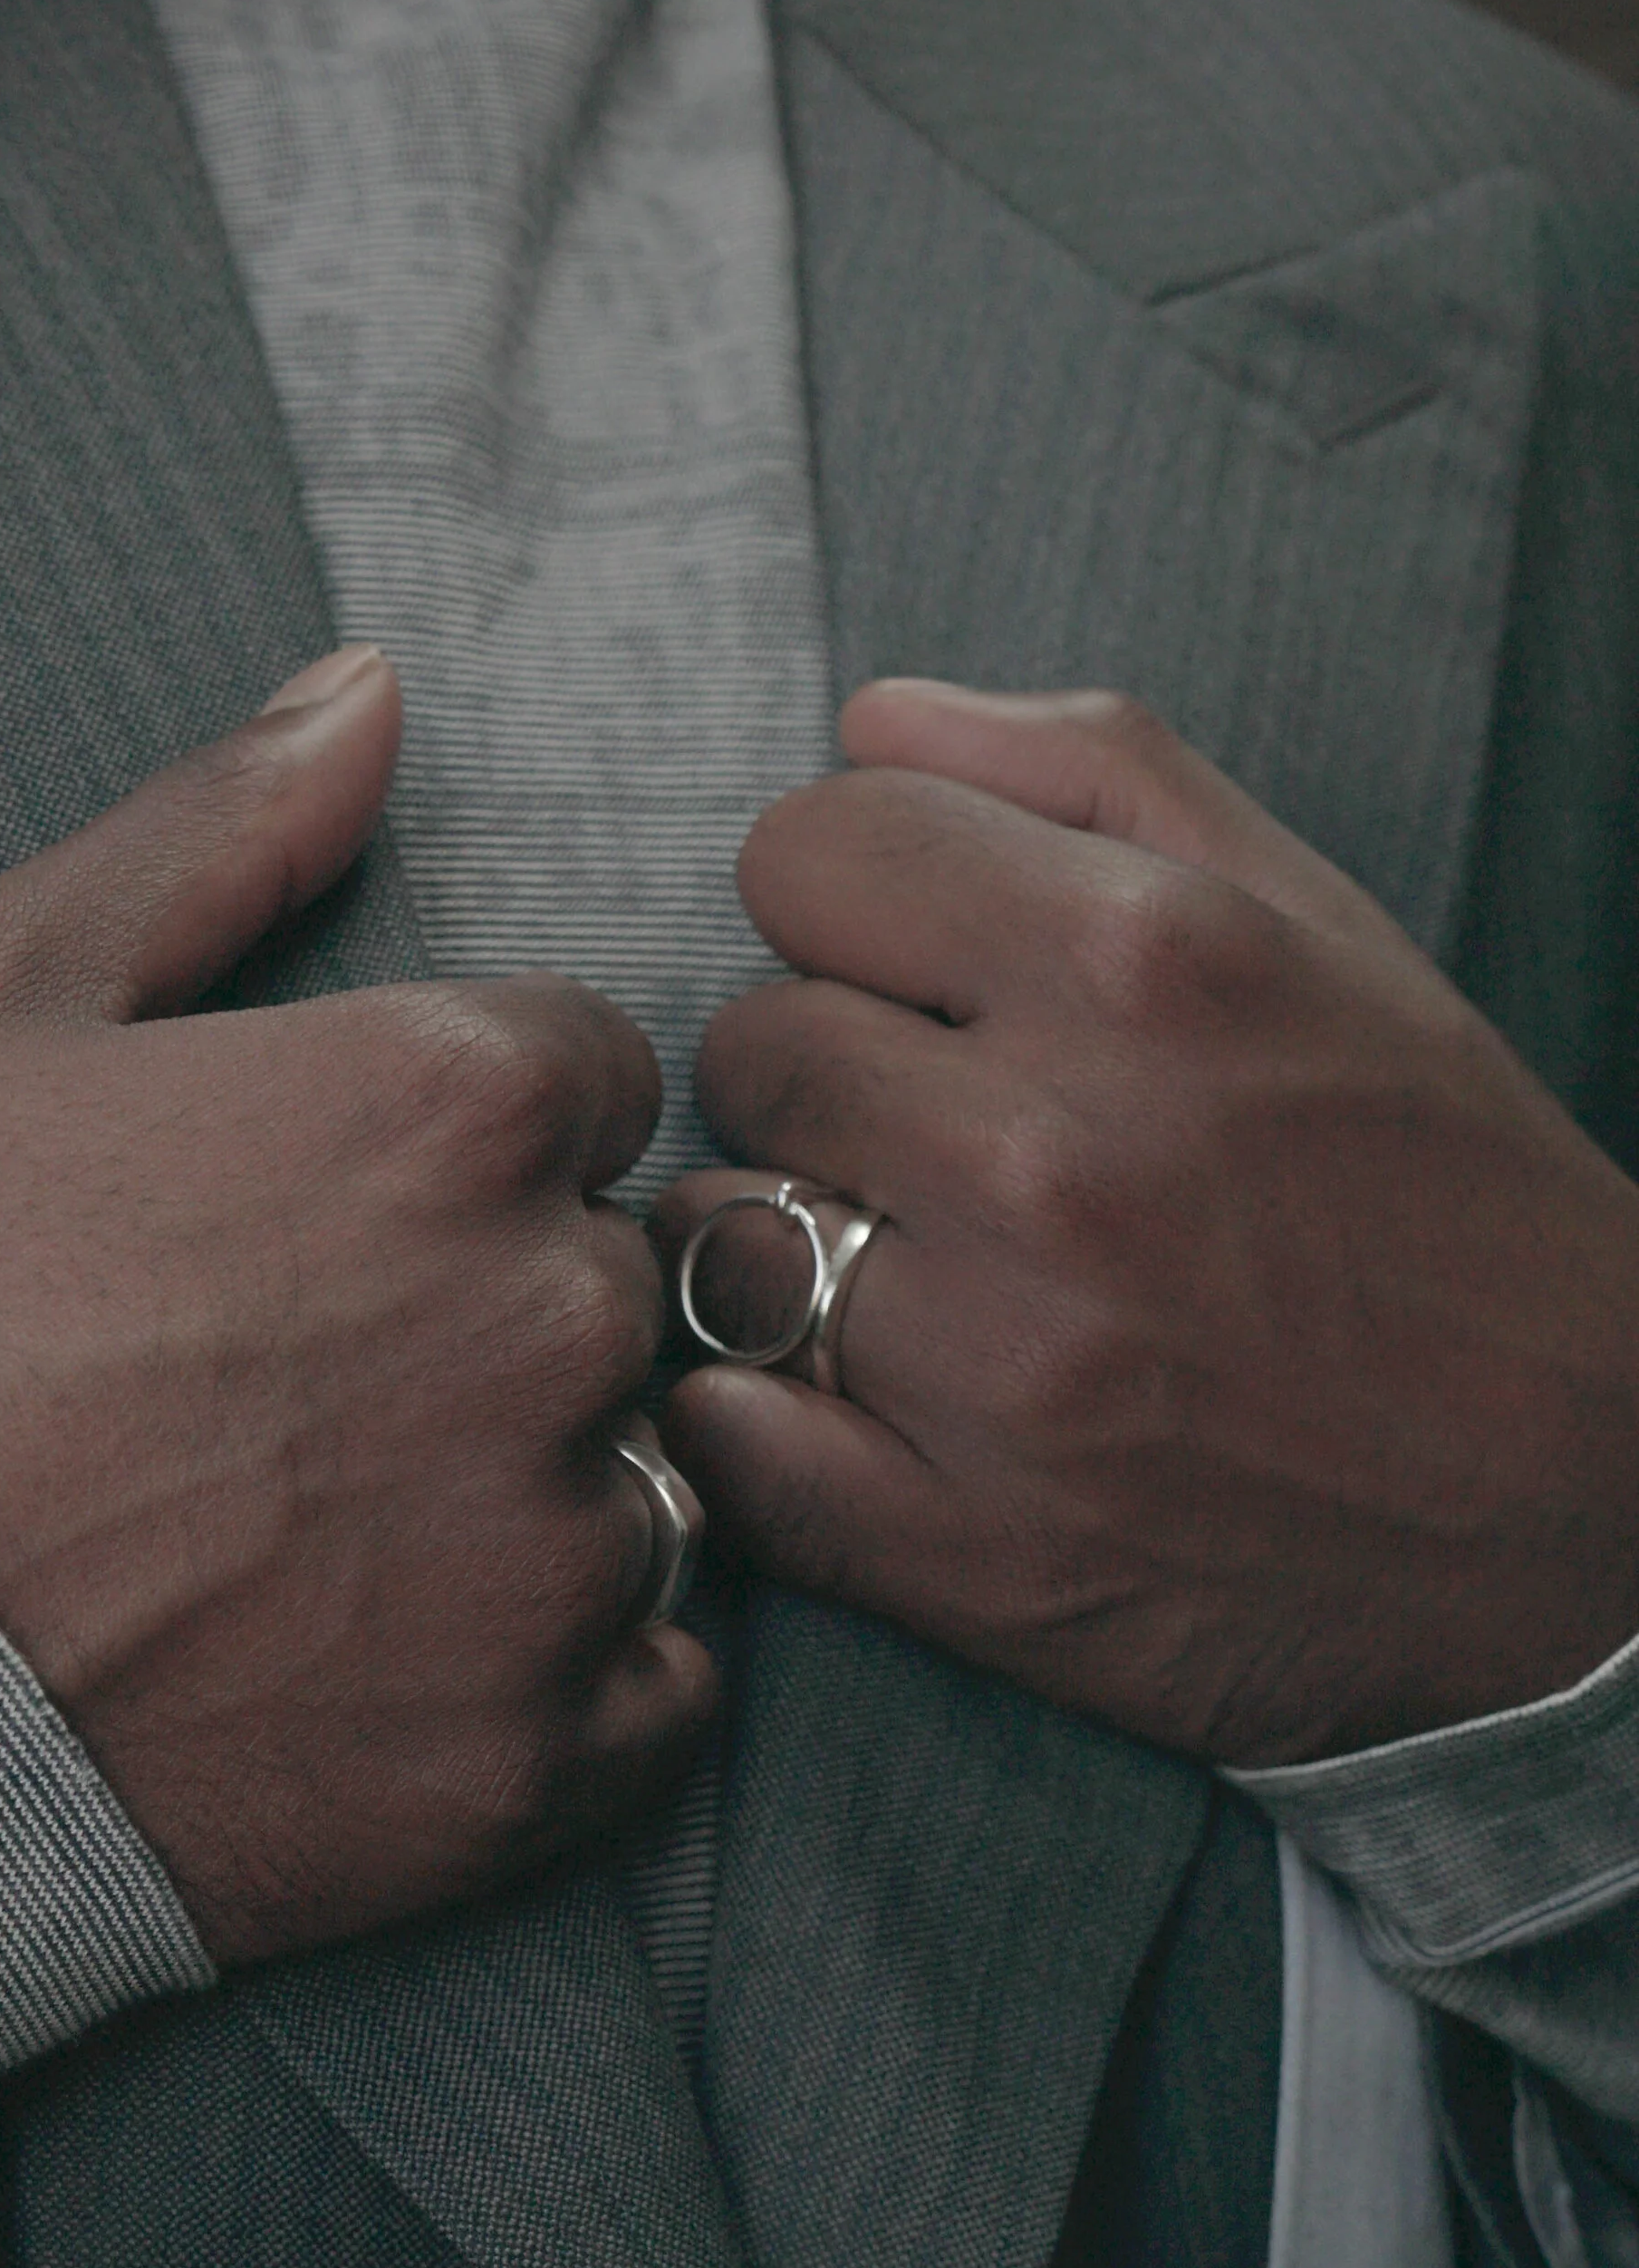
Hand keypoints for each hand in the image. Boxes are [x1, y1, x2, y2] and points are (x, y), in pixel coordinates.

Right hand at [0, 648, 711, 1963]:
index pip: (586, 1079)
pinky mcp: (537, 1761)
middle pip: (619, 1281)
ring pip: (652, 1486)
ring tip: (330, 1544)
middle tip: (300, 1394)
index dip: (455, 1142)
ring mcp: (552, 1554)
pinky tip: (404, 1672)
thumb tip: (368, 694)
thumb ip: (214, 836)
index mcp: (452, 1104)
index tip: (327, 1220)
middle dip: (499, 1315)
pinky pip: (662, 1693)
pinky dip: (569, 1687)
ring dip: (537, 1501)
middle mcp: (550, 1317)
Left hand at [658, 683, 1638, 1765]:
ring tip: (921, 1275)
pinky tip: (847, 1403)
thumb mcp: (1320, 923)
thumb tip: (868, 719)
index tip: (926, 982)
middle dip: (830, 1077)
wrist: (1576, 1502)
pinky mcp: (958, 1548)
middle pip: (751, 1038)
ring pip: (714, 1230)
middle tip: (945, 1145)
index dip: (854, 912)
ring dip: (785, 1242)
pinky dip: (746, 1415)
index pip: (805, 849)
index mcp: (1142, 967)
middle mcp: (1054, 1156)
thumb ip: (1087, 776)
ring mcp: (996, 1366)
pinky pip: (717, 1431)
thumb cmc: (1438, 1196)